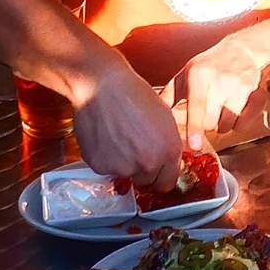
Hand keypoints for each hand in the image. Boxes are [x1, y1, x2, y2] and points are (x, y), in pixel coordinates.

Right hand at [74, 59, 183, 190]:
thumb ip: (167, 146)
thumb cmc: (134, 95)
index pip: (167, 183)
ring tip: (116, 136)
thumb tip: (165, 164)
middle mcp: (148, 164)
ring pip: (124, 174)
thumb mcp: (164, 119)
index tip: (154, 170)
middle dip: (140, 169)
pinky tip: (103, 137)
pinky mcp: (100, 166)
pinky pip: (105, 168)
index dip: (160, 175)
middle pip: (145, 181)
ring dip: (121, 162)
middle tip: (131, 147)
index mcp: (168, 152)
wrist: (102, 85)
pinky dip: (104, 157)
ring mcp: (122, 168)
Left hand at [162, 35, 266, 152]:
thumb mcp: (184, 75)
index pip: (197, 105)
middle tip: (207, 112)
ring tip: (221, 109)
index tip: (194, 145)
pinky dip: (240, 123)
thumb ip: (168, 96)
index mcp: (199, 74)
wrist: (241, 50)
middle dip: (207, 124)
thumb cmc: (207, 66)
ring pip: (229, 125)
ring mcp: (240, 86)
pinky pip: (246, 122)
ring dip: (223, 124)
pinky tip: (237, 110)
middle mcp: (221, 79)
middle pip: (212, 121)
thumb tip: (149, 115)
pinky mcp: (256, 93)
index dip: (195, 127)